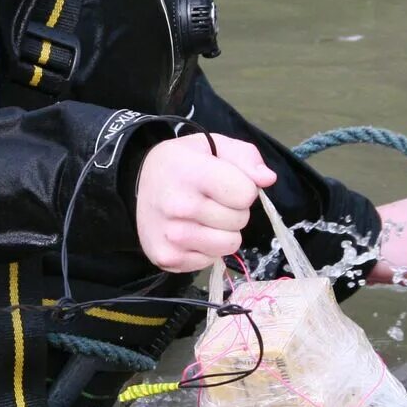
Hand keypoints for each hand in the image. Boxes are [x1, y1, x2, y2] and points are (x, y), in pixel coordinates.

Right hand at [135, 134, 277, 271]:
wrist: (138, 183)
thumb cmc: (183, 163)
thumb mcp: (213, 146)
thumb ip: (245, 157)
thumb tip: (268, 179)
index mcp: (190, 172)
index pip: (245, 194)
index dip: (244, 188)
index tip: (226, 182)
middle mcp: (177, 205)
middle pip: (239, 220)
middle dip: (233, 210)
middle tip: (211, 200)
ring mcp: (170, 235)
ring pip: (229, 244)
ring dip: (224, 232)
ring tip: (203, 217)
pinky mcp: (166, 257)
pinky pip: (210, 260)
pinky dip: (206, 248)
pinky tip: (190, 232)